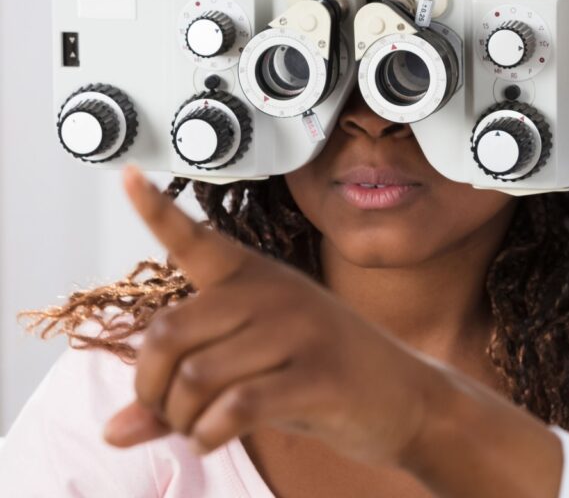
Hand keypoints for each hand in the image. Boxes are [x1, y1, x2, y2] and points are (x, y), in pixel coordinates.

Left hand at [104, 167, 442, 464]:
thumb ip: (183, 389)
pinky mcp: (317, 376)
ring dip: (181, 420)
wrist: (406, 397)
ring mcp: (299, 332)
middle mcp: (274, 294)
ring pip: (195, 377)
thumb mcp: (254, 369)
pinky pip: (235, 407)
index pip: (197, 239)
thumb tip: (116, 431)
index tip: (130, 176)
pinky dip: (208, 434)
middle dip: (151, 388)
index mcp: (256, 278)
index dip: (158, 210)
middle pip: (167, 334)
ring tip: (198, 429)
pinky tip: (213, 438)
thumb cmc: (322, 375)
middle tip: (167, 411)